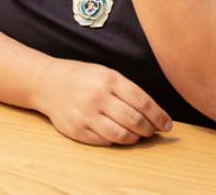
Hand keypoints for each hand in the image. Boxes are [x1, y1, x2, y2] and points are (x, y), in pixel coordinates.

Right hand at [33, 59, 172, 145]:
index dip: (158, 116)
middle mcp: (98, 97)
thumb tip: (152, 113)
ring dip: (134, 138)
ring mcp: (86, 115)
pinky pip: (104, 141)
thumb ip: (127, 91)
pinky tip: (119, 135)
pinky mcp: (77, 130)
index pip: (142, 102)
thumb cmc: (82, 77)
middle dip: (149, 129)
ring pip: (121, 135)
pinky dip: (116, 141)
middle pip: (134, 120)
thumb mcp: (106, 74)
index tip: (167, 125)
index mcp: (109, 79)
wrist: (48, 83)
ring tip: (137, 135)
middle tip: (152, 131)